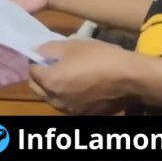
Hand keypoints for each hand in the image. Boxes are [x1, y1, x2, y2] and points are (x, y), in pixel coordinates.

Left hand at [28, 40, 150, 114]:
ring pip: (50, 99)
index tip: (43, 55)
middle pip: (36, 88)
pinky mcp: (83, 115)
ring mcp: (70, 111)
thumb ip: (48, 49)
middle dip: (39, 76)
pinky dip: (65, 96)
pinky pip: (66, 105)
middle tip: (50, 64)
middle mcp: (56, 100)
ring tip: (64, 75)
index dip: (35, 61)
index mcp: (50, 82)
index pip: (31, 71)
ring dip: (51, 88)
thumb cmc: (100, 57)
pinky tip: (78, 86)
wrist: (130, 78)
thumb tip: (36, 52)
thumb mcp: (72, 45)